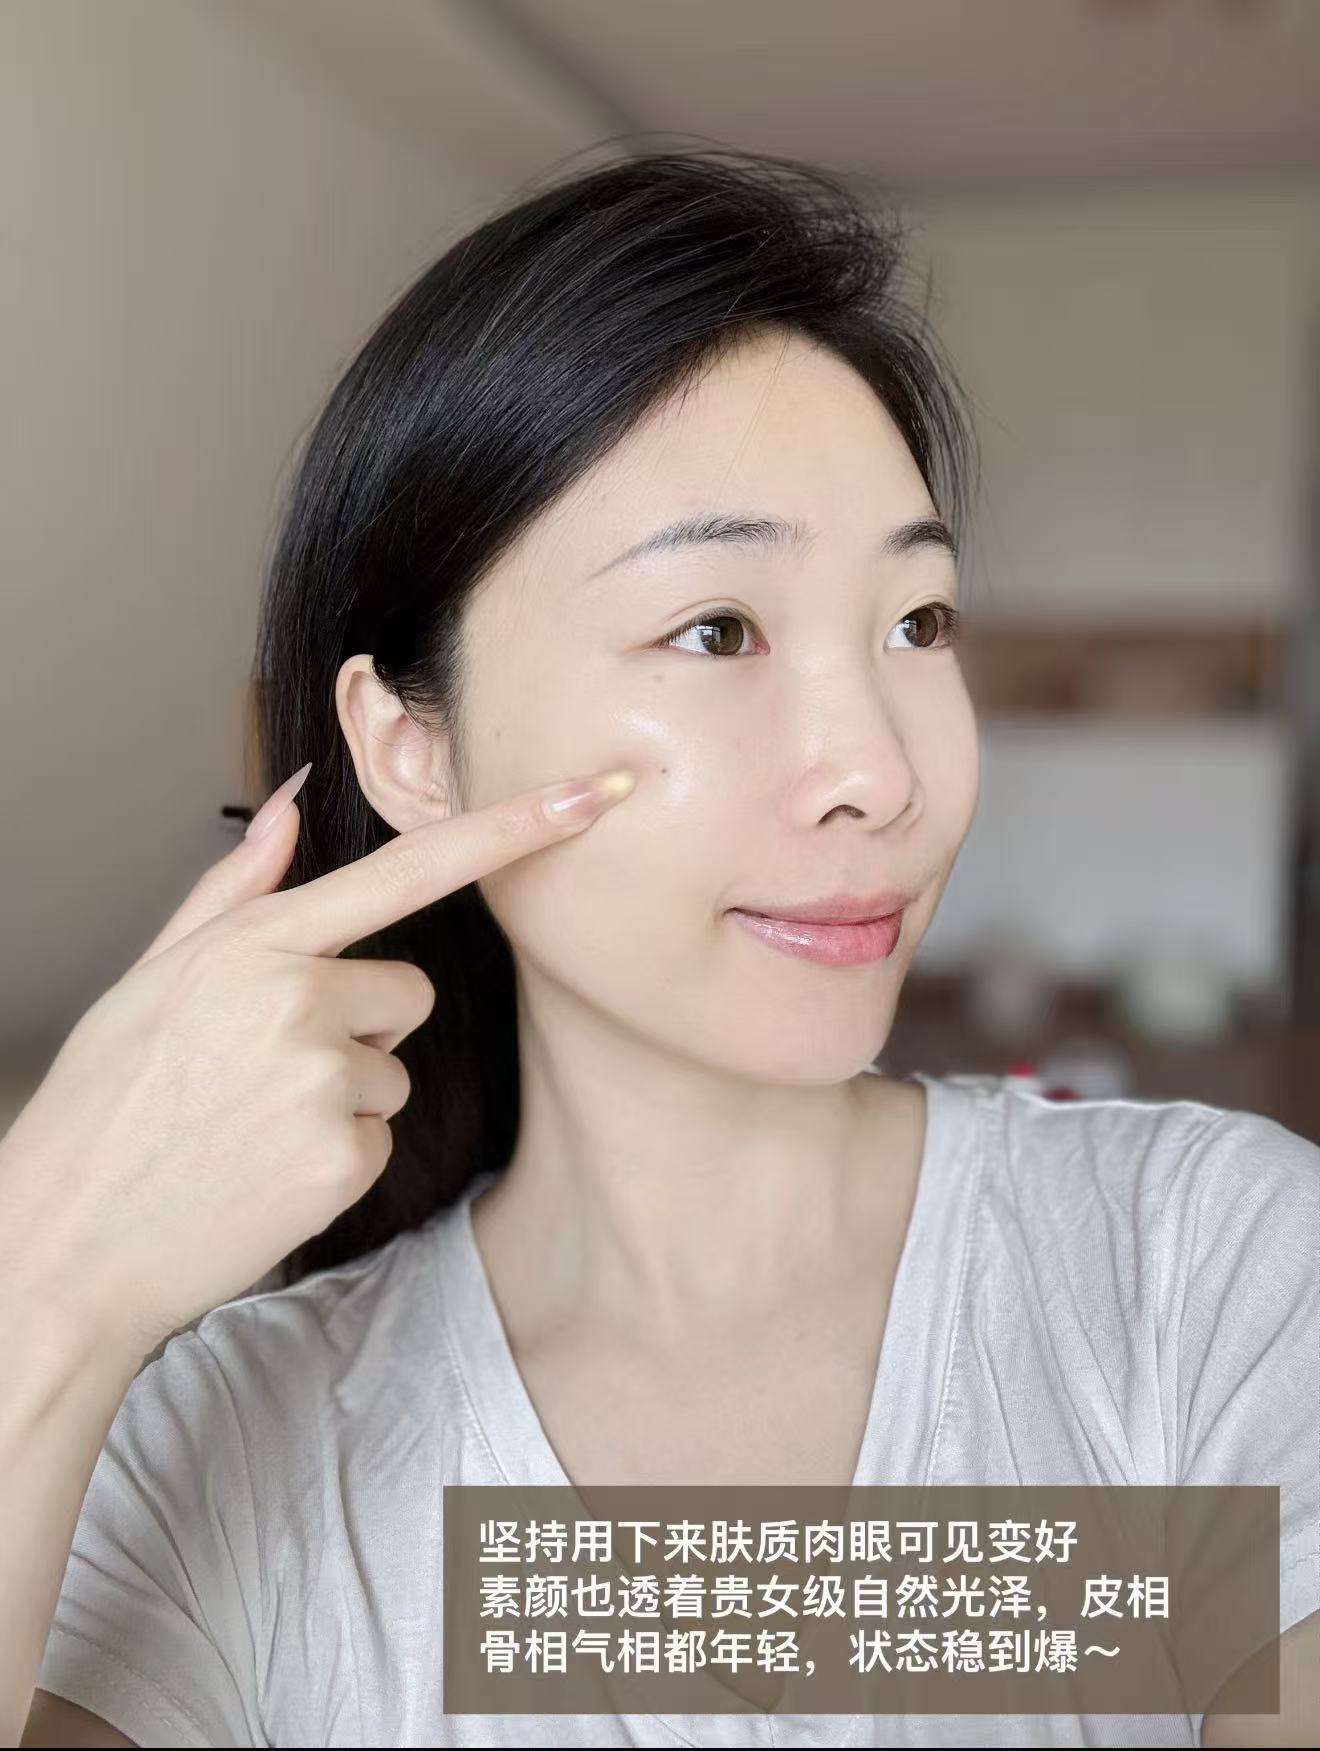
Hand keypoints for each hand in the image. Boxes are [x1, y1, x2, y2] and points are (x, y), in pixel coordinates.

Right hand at [0, 763, 635, 1366]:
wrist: (69, 1241)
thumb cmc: (107, 1104)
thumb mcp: (152, 977)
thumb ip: (235, 887)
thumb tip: (289, 803)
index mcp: (254, 944)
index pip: (409, 870)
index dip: (512, 828)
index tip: (593, 794)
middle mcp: (299, 1000)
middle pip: (407, 989)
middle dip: (360, 1023)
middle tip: (266, 1069)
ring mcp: (325, 1081)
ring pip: (395, 1066)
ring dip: (345, 1093)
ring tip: (254, 1123)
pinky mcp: (345, 1157)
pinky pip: (382, 1132)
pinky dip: (338, 1152)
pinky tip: (266, 1166)